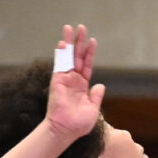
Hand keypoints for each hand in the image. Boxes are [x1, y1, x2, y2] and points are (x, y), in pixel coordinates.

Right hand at [44, 24, 106, 140]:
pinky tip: (64, 43)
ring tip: (70, 28)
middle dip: (78, 42)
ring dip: (69, 42)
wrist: (66, 130)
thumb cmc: (79, 124)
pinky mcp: (57, 82)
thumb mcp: (93, 109)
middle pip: (76, 56)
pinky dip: (61, 54)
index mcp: (82, 85)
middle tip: (80, 27)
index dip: (89, 52)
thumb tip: (100, 86)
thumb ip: (96, 96)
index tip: (93, 40)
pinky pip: (59, 65)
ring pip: (67, 57)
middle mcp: (73, 80)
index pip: (87, 65)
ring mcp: (65, 79)